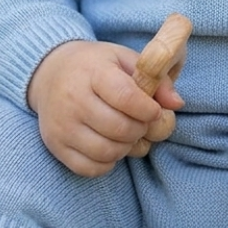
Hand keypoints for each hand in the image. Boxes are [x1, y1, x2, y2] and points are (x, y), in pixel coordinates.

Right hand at [27, 40, 183, 176]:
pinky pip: (89, 168)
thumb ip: (154, 78)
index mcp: (93, 72)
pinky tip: (110, 145)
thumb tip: (177, 103)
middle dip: (140, 130)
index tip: (155, 110)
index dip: (147, 109)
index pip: (125, 97)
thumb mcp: (124, 59)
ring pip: (106, 151)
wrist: (50, 72)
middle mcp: (73, 99)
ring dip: (126, 147)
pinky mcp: (56, 145)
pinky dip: (107, 163)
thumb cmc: (95, 65)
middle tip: (142, 123)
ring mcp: (62, 125)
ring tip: (128, 134)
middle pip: (118, 128)